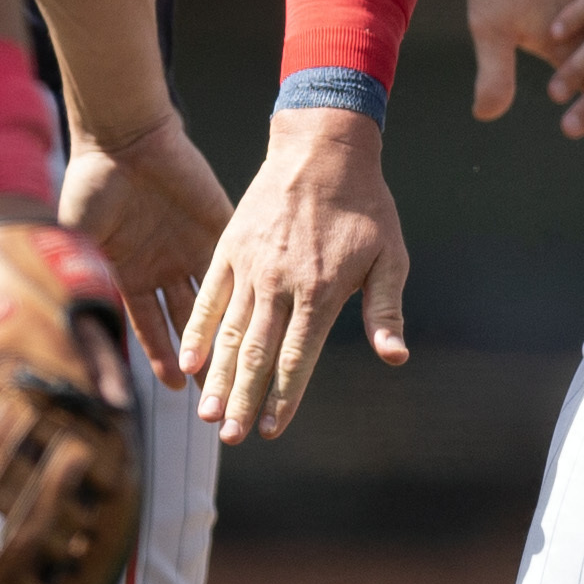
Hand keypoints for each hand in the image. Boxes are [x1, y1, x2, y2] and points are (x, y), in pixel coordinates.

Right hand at [59, 114, 233, 385]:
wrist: (121, 135)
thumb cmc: (89, 185)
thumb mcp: (76, 242)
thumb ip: (79, 282)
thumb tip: (71, 328)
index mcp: (130, 272)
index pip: (151, 325)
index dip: (163, 356)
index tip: (176, 388)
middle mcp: (164, 265)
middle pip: (190, 321)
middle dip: (204, 357)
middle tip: (222, 388)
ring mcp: (192, 245)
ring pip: (218, 299)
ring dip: (231, 331)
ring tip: (247, 364)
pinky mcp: (218, 223)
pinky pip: (235, 262)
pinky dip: (247, 288)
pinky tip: (261, 316)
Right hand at [184, 109, 406, 442]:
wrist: (322, 145)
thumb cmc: (365, 206)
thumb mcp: (390, 255)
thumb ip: (386, 310)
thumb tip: (395, 358)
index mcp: (321, 290)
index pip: (297, 357)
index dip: (285, 397)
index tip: (273, 430)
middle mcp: (280, 283)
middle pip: (256, 354)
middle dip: (243, 400)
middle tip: (232, 438)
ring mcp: (250, 266)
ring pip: (228, 332)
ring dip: (217, 376)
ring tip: (207, 414)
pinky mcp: (229, 247)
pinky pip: (208, 297)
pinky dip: (197, 332)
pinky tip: (188, 363)